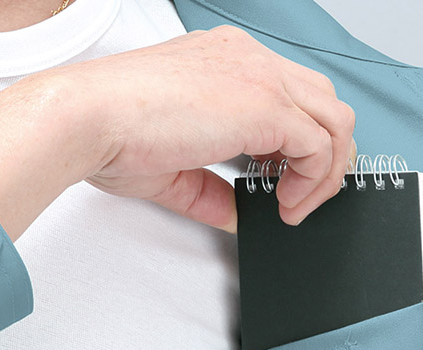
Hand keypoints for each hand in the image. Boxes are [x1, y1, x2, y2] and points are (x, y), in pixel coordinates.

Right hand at [55, 25, 356, 229]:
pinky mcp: (265, 105)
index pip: (294, 96)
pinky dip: (315, 181)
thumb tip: (240, 216)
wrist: (86, 120)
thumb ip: (219, 191)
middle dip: (326, 156)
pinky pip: (320, 146)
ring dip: (326, 171)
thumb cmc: (113, 132)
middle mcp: (249, 61)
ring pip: (335, 120)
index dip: (300, 144)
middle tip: (302, 196)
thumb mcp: (180, 168)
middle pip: (325, 103)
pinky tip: (286, 204)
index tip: (284, 181)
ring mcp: (261, 77)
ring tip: (296, 205)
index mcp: (229, 63)